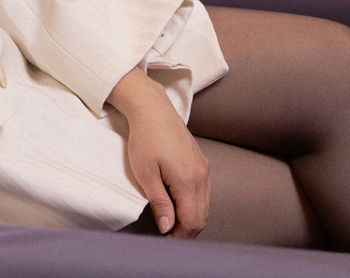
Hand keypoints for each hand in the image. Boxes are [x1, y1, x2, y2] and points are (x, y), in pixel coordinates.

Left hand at [108, 68, 210, 237]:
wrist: (153, 109)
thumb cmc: (145, 138)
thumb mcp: (145, 173)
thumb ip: (159, 202)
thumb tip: (168, 227)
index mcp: (188, 180)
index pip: (193, 221)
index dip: (180, 236)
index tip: (165, 240)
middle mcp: (202, 176)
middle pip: (202, 216)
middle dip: (186, 230)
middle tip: (167, 235)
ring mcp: (204, 168)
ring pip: (205, 205)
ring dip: (191, 217)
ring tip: (171, 221)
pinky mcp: (201, 162)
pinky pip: (204, 192)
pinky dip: (194, 203)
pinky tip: (179, 204)